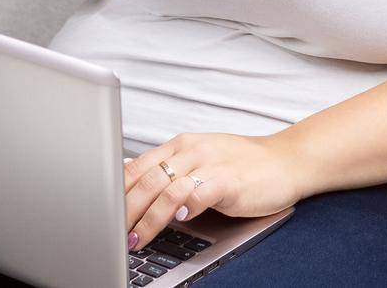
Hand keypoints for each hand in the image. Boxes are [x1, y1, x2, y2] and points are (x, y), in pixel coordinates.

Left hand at [123, 132, 303, 251]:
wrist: (286, 160)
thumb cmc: (242, 165)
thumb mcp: (200, 160)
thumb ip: (169, 169)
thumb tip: (132, 182)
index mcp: (180, 146)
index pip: (137, 166)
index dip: (115, 192)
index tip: (100, 213)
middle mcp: (191, 150)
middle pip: (146, 180)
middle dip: (124, 211)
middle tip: (110, 233)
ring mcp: (210, 163)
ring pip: (167, 190)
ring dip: (147, 218)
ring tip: (136, 239)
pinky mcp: (230, 180)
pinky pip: (201, 191)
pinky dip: (186, 206)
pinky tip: (178, 220)